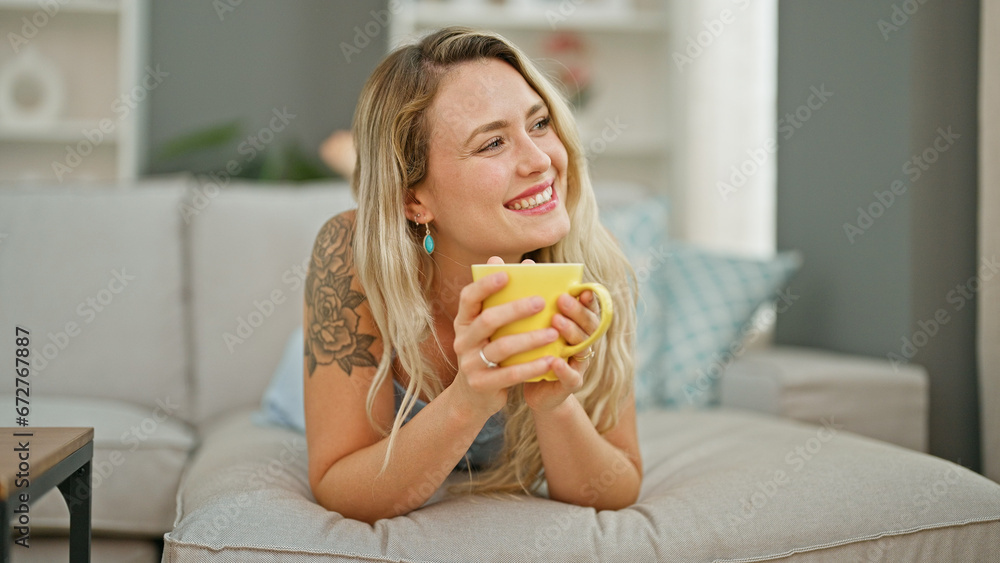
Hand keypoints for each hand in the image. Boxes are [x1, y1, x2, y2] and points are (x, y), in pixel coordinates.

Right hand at [450, 256, 559, 418]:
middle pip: (488, 320)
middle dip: (515, 309)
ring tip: (554, 333)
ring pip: (502, 347)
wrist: (473, 396)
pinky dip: (532, 366)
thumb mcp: (488, 328)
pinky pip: (510, 373)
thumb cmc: (489, 351)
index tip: (507, 274)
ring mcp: (470, 363)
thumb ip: (501, 299)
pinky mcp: (481, 384)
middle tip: (542, 302)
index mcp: (464, 321)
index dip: (485, 284)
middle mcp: (463, 340)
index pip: (468, 297)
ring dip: (530, 339)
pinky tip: (551, 360)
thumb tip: (520, 261)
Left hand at [523, 287, 600, 413]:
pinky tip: (555, 362)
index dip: (587, 297)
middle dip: (576, 311)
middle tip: (561, 300)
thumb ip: (519, 296)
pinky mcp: (569, 384)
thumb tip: (496, 261)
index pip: (587, 307)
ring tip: (556, 322)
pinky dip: (564, 369)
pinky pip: (571, 376)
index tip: (580, 286)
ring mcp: (578, 363)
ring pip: (582, 346)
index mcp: (575, 325)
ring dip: (571, 333)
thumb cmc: (529, 348)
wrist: (530, 387)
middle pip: (588, 324)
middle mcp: (581, 342)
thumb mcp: (527, 324)